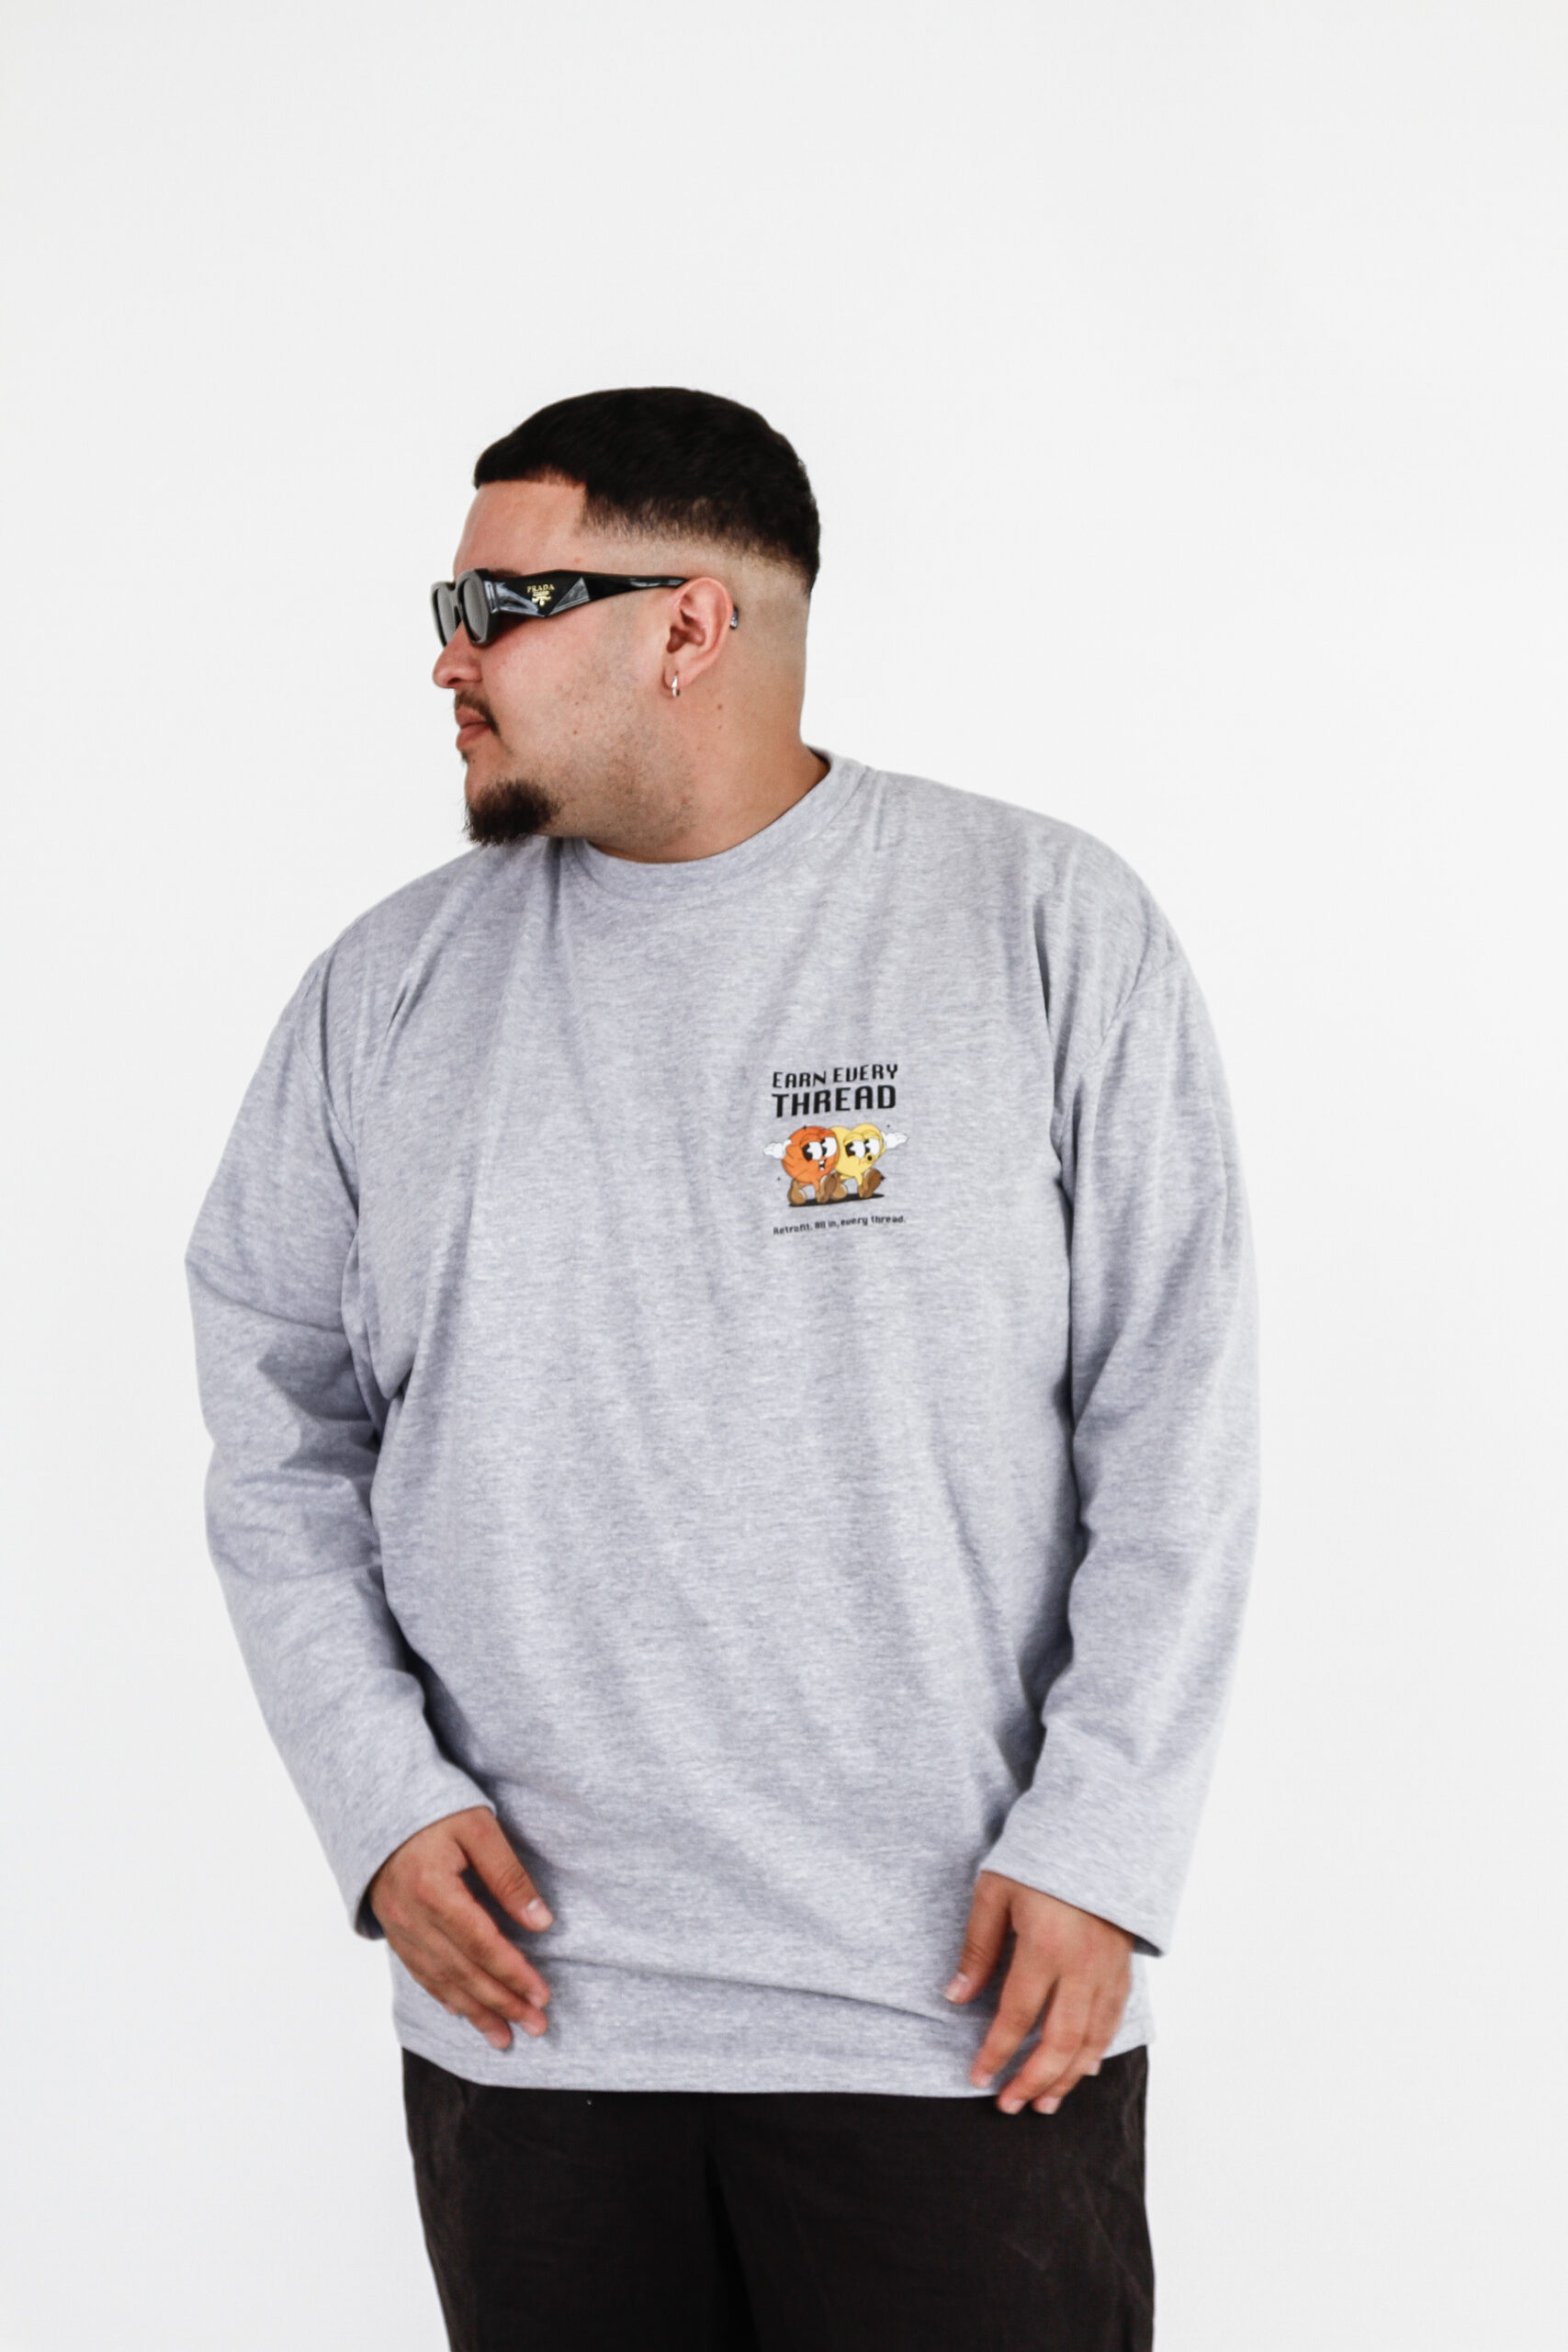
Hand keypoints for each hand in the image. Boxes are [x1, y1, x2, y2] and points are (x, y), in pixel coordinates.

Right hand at [368, 1805, 553, 2051]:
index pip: (482, 1945)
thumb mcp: (479, 1828)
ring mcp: (397, 1927)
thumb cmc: (434, 1809)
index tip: (542, 1995)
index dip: (514, 1974)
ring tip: (504, 2036)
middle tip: (536, 2026)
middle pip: (462, 1972)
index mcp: (434, 1890)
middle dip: (501, 2004)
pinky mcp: (392, 1929)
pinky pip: (420, 1972)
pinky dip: (444, 1996)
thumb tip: (541, 1923)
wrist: (378, 1801)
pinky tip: (462, 2011)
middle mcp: (411, 1918)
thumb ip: (509, 1877)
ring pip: (439, 1981)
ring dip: (474, 2012)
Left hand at [945, 1872, 1132, 2113]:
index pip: (1016, 2017)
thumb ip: (978, 1948)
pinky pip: (1113, 2021)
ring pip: (1091, 2041)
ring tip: (1044, 2103)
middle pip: (1059, 2042)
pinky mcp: (1123, 1968)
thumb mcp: (994, 1892)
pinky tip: (1084, 2068)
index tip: (979, 2078)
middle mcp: (1081, 1967)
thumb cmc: (1039, 1857)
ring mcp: (1108, 1970)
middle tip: (1009, 2105)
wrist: (1098, 1831)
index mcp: (1045, 1948)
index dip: (996, 2053)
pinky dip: (1098, 2050)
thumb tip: (955, 1997)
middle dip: (1033, 2080)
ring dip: (1067, 2078)